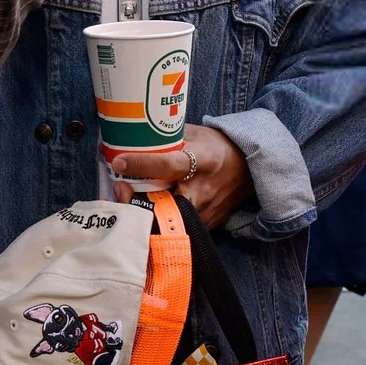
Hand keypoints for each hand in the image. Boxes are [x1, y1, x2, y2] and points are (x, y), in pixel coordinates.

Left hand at [108, 124, 253, 229]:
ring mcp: (204, 212)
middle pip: (163, 203)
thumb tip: (131, 137)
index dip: (141, 164)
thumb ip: (167, 138)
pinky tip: (143, 214)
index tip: (119, 161)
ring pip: (167, 222)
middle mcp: (202, 190)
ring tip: (125, 203)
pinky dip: (158, 223)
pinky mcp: (204, 226)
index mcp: (201, 161)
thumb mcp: (195, 134)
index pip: (168, 165)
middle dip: (137, 201)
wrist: (247, 169)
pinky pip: (176, 229)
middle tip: (118, 191)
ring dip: (143, 214)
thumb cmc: (216, 147)